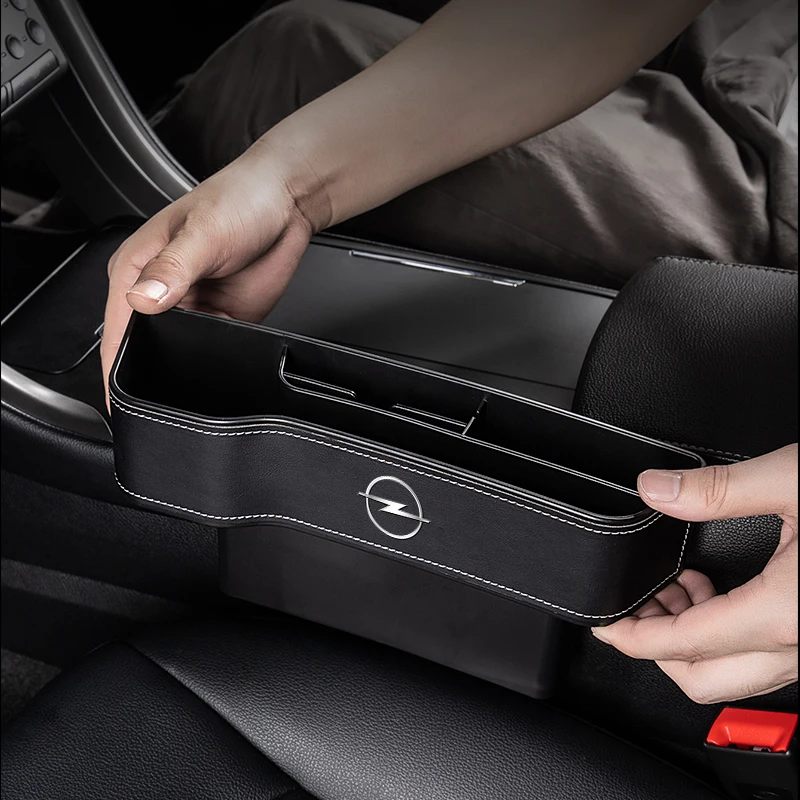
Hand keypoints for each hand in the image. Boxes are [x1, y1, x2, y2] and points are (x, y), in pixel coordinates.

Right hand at [101, 141, 325, 402]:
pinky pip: (213, 351)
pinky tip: (222, 362)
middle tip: (161, 397)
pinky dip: (216, 360)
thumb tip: (143, 298)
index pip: (117, 329)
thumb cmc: (238, 200)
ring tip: (194, 380)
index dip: (115, 367)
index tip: (118, 399)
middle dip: (151, 372)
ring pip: (178, 354)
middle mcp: (160, 292)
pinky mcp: (222, 319)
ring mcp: (192, 308)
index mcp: (137, 269)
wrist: (286, 202)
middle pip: (144, 347)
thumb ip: (173, 269)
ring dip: (186, 368)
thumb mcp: (203, 234)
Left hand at [593, 444, 797, 703]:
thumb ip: (721, 488)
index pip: (684, 644)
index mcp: (788, 612)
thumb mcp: (796, 481)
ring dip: (694, 638)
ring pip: (738, 672)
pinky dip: (729, 631)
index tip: (606, 626)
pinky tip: (720, 589)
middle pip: (705, 678)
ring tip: (675, 587)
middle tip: (636, 605)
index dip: (634, 637)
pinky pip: (767, 655)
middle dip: (658, 648)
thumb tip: (658, 487)